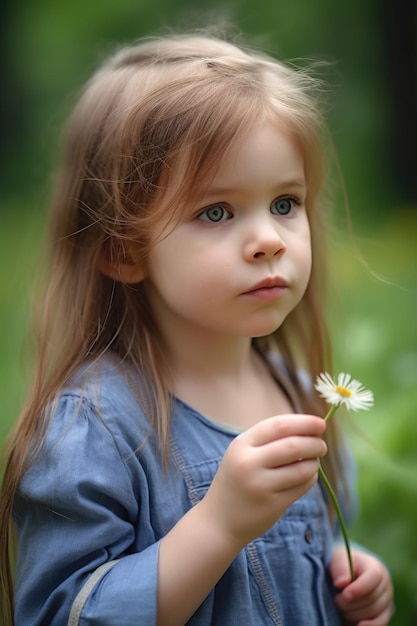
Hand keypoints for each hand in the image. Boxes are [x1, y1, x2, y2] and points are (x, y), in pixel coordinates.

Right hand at [201, 413, 326, 547]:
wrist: (218, 521)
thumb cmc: (237, 480)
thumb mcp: (242, 454)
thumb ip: (270, 440)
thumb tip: (311, 429)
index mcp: (241, 445)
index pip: (278, 425)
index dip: (303, 422)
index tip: (321, 423)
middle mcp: (249, 463)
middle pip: (293, 446)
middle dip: (314, 443)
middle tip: (322, 445)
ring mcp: (260, 486)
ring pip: (302, 468)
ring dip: (314, 463)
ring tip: (313, 462)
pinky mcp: (272, 505)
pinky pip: (302, 487)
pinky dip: (310, 478)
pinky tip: (306, 476)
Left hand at [330, 545, 393, 624]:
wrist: (349, 575)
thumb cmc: (343, 566)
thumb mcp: (338, 559)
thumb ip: (339, 567)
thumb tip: (341, 583)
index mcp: (375, 567)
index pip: (374, 577)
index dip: (359, 588)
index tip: (344, 595)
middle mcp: (385, 584)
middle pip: (372, 598)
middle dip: (350, 603)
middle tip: (336, 600)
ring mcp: (387, 600)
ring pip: (373, 613)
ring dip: (354, 614)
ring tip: (340, 608)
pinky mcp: (385, 614)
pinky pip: (381, 623)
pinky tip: (357, 625)